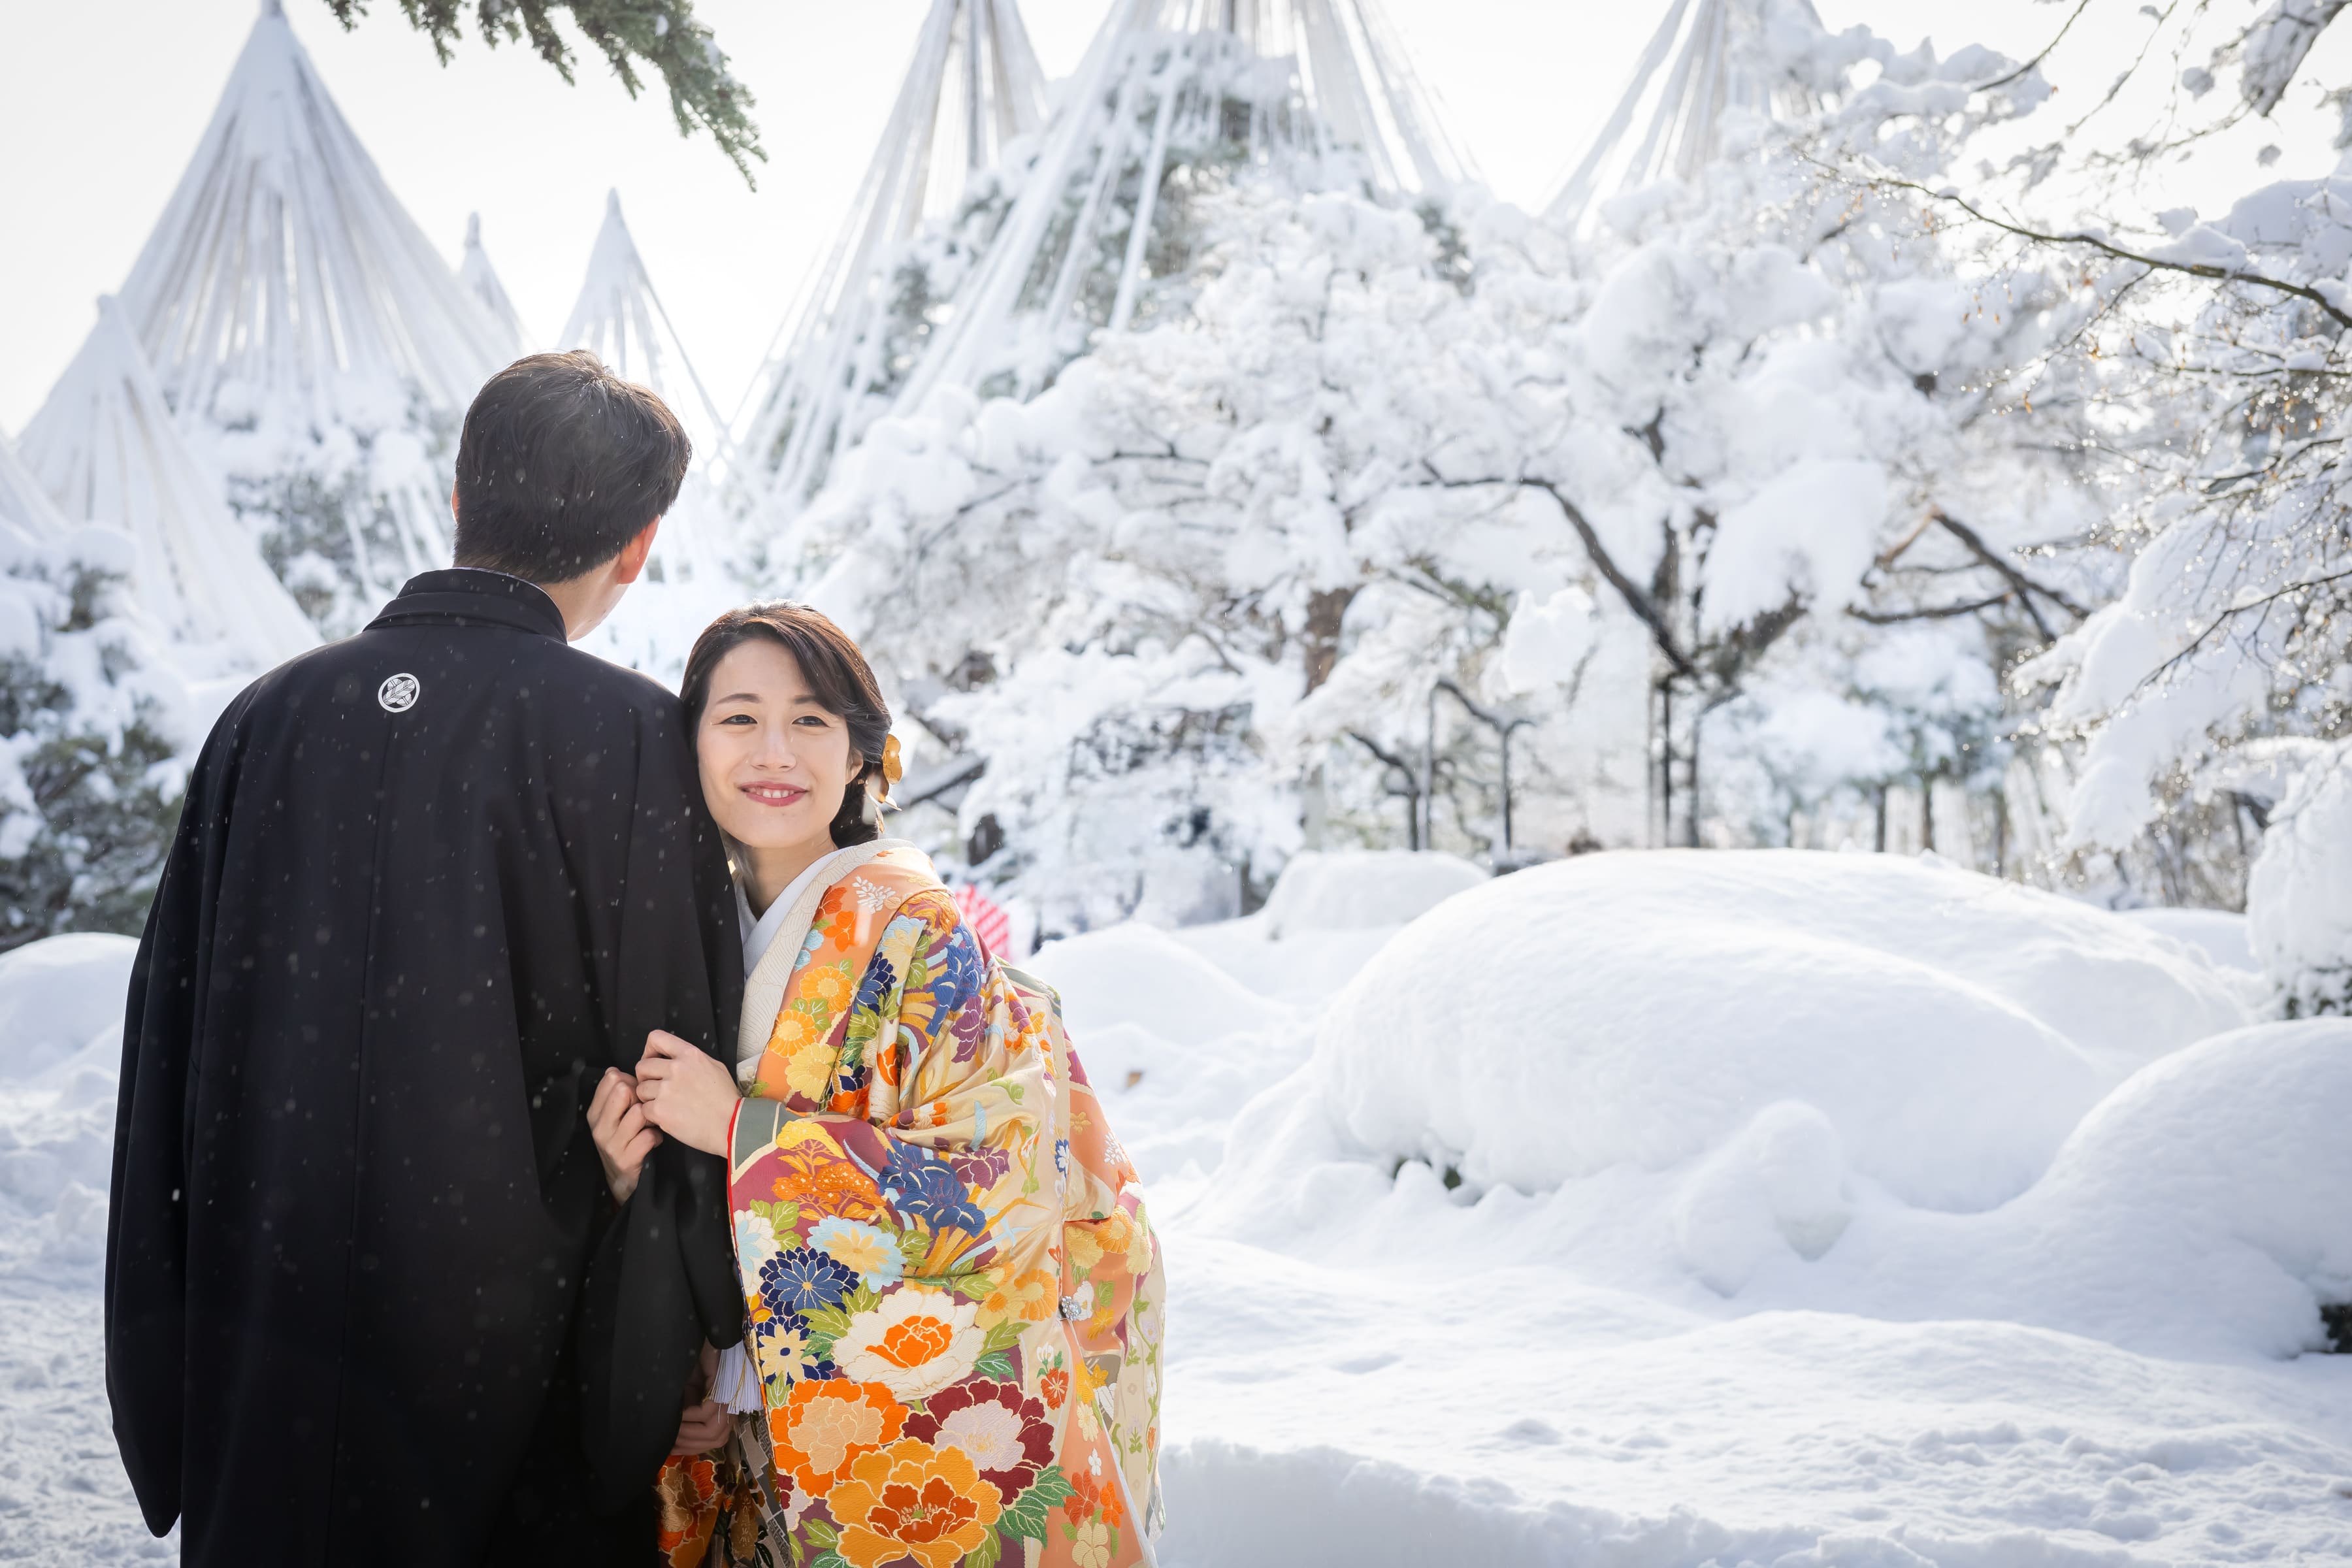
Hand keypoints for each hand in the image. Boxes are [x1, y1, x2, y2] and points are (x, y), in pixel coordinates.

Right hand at [586, 1068, 659, 1203]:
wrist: (621, 1181)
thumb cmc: (623, 1141)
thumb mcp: (613, 1117)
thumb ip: (615, 1093)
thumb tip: (615, 1071)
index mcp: (595, 1112)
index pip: (612, 1078)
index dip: (631, 1082)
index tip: (635, 1096)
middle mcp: (599, 1126)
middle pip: (624, 1090)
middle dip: (641, 1097)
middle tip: (645, 1111)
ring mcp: (611, 1144)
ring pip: (640, 1112)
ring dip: (652, 1118)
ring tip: (650, 1126)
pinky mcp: (625, 1159)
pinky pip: (650, 1136)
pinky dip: (657, 1137)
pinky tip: (654, 1140)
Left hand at [635, 1030, 738, 1158]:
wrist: (731, 1126)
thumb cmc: (726, 1099)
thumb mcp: (715, 1067)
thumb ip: (692, 1060)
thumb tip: (674, 1060)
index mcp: (690, 1054)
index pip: (656, 1038)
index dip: (649, 1050)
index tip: (653, 1062)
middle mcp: (676, 1068)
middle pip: (642, 1066)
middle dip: (646, 1078)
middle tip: (657, 1089)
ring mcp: (666, 1090)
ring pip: (640, 1089)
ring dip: (648, 1098)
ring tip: (665, 1105)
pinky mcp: (660, 1110)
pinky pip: (643, 1109)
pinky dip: (652, 1115)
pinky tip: (667, 1117)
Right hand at [673, 1341, 728, 1454]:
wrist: (693, 1341)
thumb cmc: (686, 1368)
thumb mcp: (683, 1399)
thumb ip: (683, 1418)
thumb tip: (670, 1445)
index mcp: (721, 1410)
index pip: (713, 1440)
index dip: (691, 1447)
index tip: (670, 1449)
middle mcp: (729, 1404)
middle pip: (716, 1439)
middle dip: (687, 1443)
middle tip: (667, 1439)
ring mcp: (729, 1394)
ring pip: (714, 1430)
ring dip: (688, 1432)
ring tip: (671, 1427)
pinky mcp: (724, 1383)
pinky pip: (709, 1412)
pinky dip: (691, 1416)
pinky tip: (678, 1413)